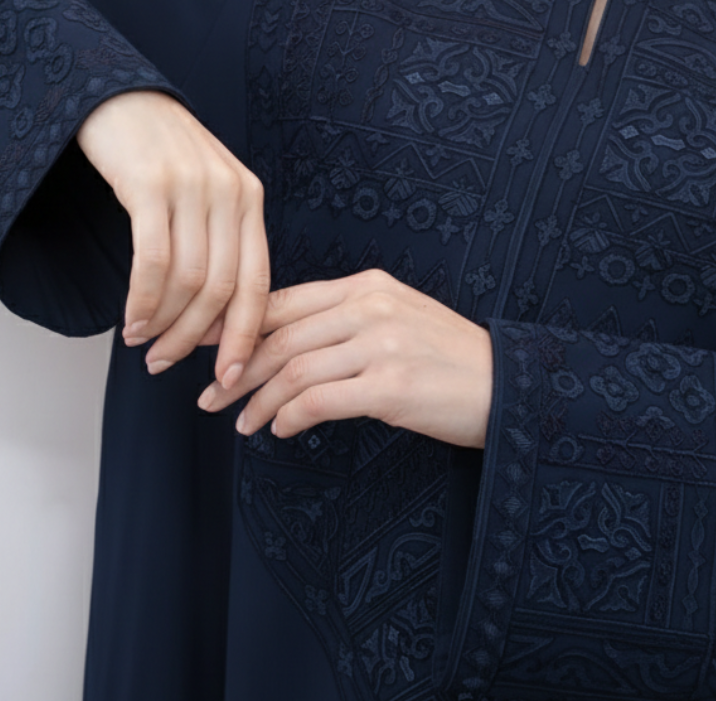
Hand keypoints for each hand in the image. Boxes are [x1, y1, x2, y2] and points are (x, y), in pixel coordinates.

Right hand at [75, 90, 269, 390]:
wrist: (119, 97)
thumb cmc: (160, 153)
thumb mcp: (204, 189)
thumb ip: (216, 239)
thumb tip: (212, 315)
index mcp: (249, 198)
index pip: (258, 281)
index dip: (244, 335)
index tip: (230, 376)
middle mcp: (229, 193)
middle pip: (223, 289)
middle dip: (195, 338)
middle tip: (165, 364)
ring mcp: (192, 187)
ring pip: (188, 280)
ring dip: (164, 324)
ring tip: (142, 344)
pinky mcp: (150, 184)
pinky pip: (152, 260)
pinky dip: (143, 300)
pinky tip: (131, 320)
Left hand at [196, 268, 492, 448]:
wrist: (508, 384)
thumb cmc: (448, 360)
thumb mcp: (397, 320)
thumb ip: (345, 322)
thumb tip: (282, 345)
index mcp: (368, 285)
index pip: (285, 300)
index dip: (238, 325)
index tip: (207, 349)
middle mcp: (371, 306)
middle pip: (280, 335)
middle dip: (235, 368)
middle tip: (210, 395)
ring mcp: (382, 343)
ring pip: (292, 369)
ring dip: (257, 401)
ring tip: (243, 423)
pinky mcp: (391, 384)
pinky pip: (318, 400)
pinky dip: (289, 417)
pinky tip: (281, 430)